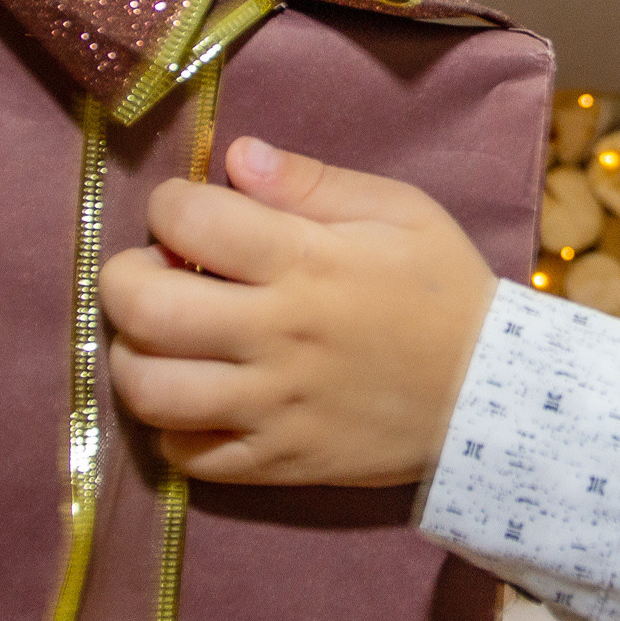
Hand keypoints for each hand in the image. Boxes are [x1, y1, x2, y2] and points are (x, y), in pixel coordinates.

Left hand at [101, 137, 498, 486]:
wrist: (495, 397)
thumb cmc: (443, 290)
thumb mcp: (399, 211)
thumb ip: (312, 181)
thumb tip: (236, 155)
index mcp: (307, 263)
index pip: (189, 219)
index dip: (169, 204)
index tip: (188, 213)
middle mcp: (278, 337)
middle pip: (144, 309)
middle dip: (124, 279)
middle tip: (154, 274)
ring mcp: (273, 408)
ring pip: (149, 389)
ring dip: (134, 356)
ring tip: (164, 340)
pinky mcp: (277, 464)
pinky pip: (185, 455)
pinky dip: (170, 426)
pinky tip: (196, 396)